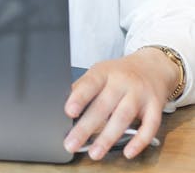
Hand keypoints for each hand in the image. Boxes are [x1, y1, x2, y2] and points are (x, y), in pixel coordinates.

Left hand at [63, 49, 178, 159]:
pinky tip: (128, 152)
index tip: (69, 111)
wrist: (153, 66)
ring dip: (108, 138)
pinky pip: (149, 126)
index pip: (91, 83)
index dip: (80, 97)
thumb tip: (65, 105)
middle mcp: (123, 82)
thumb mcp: (101, 72)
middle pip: (103, 105)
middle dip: (86, 127)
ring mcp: (140, 94)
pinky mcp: (155, 107)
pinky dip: (139, 141)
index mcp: (106, 72)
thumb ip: (85, 86)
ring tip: (94, 153)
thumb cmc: (120, 73)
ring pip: (123, 117)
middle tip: (72, 144)